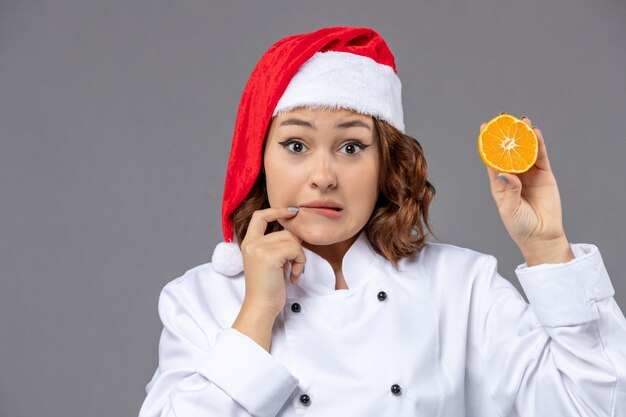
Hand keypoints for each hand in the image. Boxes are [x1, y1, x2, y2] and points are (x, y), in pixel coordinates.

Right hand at [239, 207, 306, 316]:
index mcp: (248, 243)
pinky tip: (292, 277)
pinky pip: (295, 249)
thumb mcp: (269, 261)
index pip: (259, 216)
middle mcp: (251, 243)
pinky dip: (299, 263)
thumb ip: (276, 245)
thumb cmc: (268, 288)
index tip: (291, 212)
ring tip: (292, 272)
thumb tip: (295, 232)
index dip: (276, 210)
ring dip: (299, 257)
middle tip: (293, 265)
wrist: (261, 307)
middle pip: (285, 231)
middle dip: (296, 248)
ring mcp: (259, 248)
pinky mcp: (269, 256)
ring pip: (292, 240)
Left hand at [480, 115, 573, 265]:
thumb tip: (507, 173)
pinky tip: (536, 133)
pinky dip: (539, 144)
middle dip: (506, 134)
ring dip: (524, 136)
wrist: (542, 236)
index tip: (484, 126)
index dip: (488, 143)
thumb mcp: (510, 210)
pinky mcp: (544, 176)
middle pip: (508, 151)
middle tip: (504, 117)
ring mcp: (529, 175)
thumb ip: (510, 191)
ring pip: (525, 150)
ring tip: (522, 120)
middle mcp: (513, 176)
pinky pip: (540, 157)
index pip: (491, 159)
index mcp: (499, 183)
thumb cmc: (520, 226)